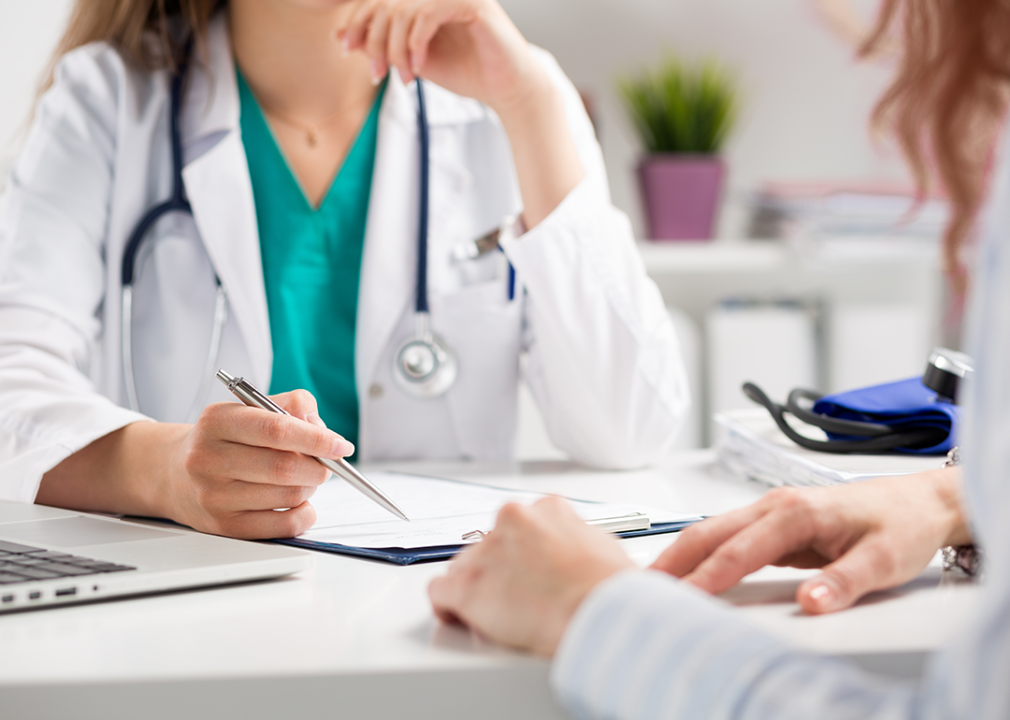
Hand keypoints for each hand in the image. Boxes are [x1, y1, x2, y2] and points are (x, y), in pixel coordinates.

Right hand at [165, 389, 353, 538]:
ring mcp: (213, 496)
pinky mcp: (224, 526)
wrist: (175, 471)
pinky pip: (283, 526)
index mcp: (217, 421)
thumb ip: (293, 405)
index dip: (317, 439)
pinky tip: (298, 501)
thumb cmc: (225, 438)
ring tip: (303, 478)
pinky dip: (304, 513)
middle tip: (325, 463)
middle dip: (318, 466)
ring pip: (288, 496)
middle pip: (284, 467)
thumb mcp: (251, 408)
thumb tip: (321, 428)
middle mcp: (208, 458)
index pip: (276, 429)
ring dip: (310, 487)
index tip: (342, 445)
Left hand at [336, 0, 545, 113]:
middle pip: (386, 3)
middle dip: (374, 40)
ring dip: (395, 49)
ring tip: (404, 77)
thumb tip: (341, 36)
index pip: (379, 0)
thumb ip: (382, 45)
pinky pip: (428, 13)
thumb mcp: (413, 60)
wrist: (505, 89)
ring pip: (403, 9)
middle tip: (376, 72)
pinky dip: (416, 42)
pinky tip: (419, 64)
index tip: (346, 48)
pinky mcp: (472, 3)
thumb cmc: (466, 73)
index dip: (357, 21)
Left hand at [429, 496, 634, 656]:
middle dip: (500, 570)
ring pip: (465, 567)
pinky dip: (449, 606)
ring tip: (499, 615)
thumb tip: (581, 551)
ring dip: (478, 588)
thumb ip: (581, 539)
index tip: (529, 573)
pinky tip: (462, 617)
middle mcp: (512, 520)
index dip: (524, 554)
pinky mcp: (467, 585)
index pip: (520, 526)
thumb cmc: (609, 590)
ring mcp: (487, 551)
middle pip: (490, 545)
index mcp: (548, 508)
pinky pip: (441, 591)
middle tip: (518, 598)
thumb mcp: (606, 546)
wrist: (600, 614)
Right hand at [650, 468, 970, 613]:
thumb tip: (810, 603)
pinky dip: (702, 552)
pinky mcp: (774, 523)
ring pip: (713, 530)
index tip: (681, 597)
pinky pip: (728, 537)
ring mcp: (771, 511)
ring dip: (682, 554)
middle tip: (642, 585)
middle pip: (709, 531)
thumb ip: (843, 582)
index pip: (738, 549)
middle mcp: (774, 505)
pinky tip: (689, 570)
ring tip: (654, 580)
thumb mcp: (882, 559)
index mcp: (794, 511)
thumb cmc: (901, 524)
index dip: (708, 576)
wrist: (919, 501)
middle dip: (674, 558)